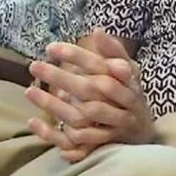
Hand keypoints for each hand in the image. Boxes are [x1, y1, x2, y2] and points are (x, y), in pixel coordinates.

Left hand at [25, 28, 153, 161]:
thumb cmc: (130, 95)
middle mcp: (123, 103)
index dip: (76, 56)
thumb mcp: (129, 71)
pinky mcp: (103, 145)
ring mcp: (114, 125)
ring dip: (54, 106)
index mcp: (127, 81)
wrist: (145, 133)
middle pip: (89, 90)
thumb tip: (98, 30)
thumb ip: (115, 52)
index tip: (51, 47)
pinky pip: (77, 141)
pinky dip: (55, 134)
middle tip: (34, 66)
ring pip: (82, 116)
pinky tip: (34, 121)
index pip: (100, 66)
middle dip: (61, 77)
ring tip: (29, 91)